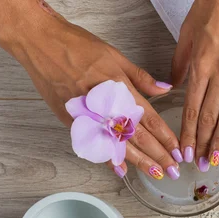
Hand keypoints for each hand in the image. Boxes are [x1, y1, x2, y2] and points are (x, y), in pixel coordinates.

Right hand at [0, 1, 181, 179]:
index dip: (165, 137)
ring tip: (155, 173)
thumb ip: (141, 77)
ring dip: (139, 161)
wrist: (40, 44)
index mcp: (120, 88)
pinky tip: (120, 169)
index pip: (149, 119)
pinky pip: (94, 143)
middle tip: (173, 170)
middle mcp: (106, 105)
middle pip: (138, 136)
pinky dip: (107, 157)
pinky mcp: (72, 121)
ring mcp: (88, 115)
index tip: (178, 151)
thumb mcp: (115, 56)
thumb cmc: (77, 45)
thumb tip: (166, 89)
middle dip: (158, 155)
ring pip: (118, 144)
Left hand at [172, 0, 218, 169]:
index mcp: (202, 66)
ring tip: (218, 158)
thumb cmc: (212, 9)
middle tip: (202, 165)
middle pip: (212, 117)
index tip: (186, 152)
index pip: (194, 109)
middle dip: (205, 143)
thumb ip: (181, 65)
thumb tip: (174, 87)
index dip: (189, 134)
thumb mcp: (187, 35)